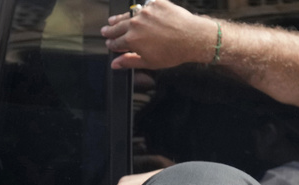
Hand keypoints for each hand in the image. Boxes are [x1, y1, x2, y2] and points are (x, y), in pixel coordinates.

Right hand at [101, 0, 218, 69]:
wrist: (192, 38)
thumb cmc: (174, 52)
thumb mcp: (149, 62)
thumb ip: (129, 62)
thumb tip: (115, 64)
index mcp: (132, 40)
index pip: (116, 42)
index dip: (112, 44)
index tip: (110, 44)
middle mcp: (135, 23)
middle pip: (118, 27)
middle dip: (110, 30)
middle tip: (106, 31)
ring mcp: (145, 11)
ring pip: (128, 15)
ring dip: (119, 18)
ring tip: (113, 20)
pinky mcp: (155, 3)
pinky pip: (144, 6)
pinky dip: (140, 11)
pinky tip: (137, 14)